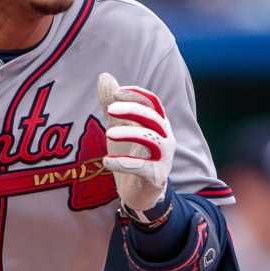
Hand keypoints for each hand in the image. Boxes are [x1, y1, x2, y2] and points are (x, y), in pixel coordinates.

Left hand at [97, 72, 174, 214]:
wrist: (141, 194)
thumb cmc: (132, 155)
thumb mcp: (119, 127)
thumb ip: (112, 105)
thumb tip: (104, 76)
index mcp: (158, 124)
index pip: (153, 102)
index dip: (137, 94)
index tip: (117, 92)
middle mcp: (165, 138)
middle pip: (153, 117)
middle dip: (133, 110)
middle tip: (110, 110)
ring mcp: (163, 158)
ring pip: (152, 140)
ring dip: (130, 133)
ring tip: (109, 133)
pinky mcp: (156, 177)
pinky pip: (142, 167)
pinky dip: (124, 163)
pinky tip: (106, 162)